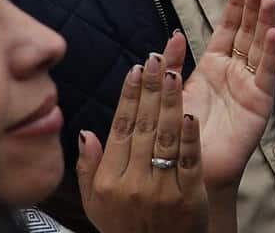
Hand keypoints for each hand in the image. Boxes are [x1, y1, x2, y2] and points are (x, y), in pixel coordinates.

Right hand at [78, 51, 209, 232]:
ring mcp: (160, 190)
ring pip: (164, 138)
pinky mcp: (187, 197)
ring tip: (174, 73)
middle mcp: (132, 184)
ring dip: (169, 103)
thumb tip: (85, 132)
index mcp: (109, 181)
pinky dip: (189, 137)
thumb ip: (88, 168)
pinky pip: (188, 161)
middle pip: (142, 127)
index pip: (119, 130)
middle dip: (150, 90)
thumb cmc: (126, 227)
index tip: (136, 70)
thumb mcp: (96, 203)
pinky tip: (190, 115)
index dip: (128, 97)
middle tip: (156, 58)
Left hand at [176, 0, 274, 194]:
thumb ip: (173, 64)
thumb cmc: (179, 134)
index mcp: (212, 68)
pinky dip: (270, 52)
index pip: (227, 30)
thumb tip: (173, 35)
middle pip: (247, 33)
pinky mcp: (260, 101)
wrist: (190, 169)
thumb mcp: (171, 92)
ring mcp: (249, 85)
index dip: (235, 8)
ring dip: (265, 22)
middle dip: (252, 8)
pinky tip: (273, 32)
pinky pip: (266, 72)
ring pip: (259, 46)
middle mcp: (234, 72)